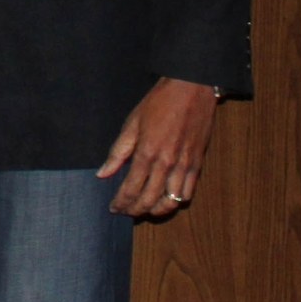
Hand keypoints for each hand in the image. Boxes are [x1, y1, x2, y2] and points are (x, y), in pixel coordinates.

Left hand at [97, 78, 217, 216]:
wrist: (190, 89)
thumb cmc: (158, 103)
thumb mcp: (132, 123)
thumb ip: (118, 152)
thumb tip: (103, 174)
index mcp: (147, 153)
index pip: (130, 188)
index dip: (121, 202)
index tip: (113, 208)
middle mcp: (167, 164)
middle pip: (149, 199)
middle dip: (135, 210)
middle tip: (125, 212)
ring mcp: (184, 166)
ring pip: (171, 202)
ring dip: (156, 211)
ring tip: (144, 209)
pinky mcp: (198, 164)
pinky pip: (188, 193)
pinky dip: (176, 202)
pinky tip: (165, 201)